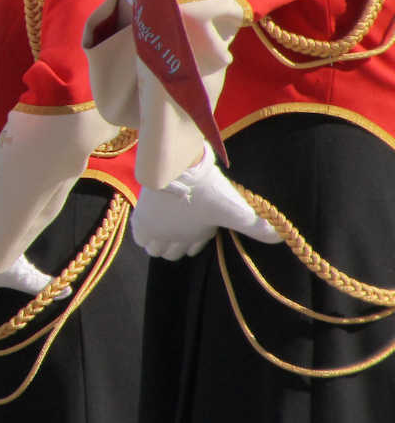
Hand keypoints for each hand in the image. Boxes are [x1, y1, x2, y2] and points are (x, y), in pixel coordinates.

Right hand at [131, 144, 279, 258]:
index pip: (189, 251)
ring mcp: (155, 229)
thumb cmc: (208, 191)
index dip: (195, 242)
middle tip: (181, 229)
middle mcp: (172, 238)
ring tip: (163, 230)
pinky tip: (149, 226)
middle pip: (169, 253)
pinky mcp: (141, 216)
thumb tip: (282, 238)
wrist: (177, 170)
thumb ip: (258, 225)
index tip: (200, 231)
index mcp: (195, 237)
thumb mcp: (234, 209)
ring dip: (157, 242)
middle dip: (175, 245)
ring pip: (152, 248)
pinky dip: (143, 235)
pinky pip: (139, 237)